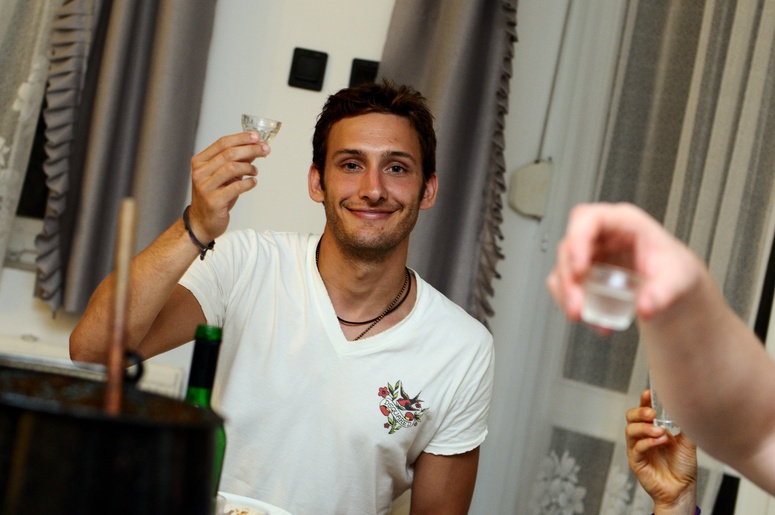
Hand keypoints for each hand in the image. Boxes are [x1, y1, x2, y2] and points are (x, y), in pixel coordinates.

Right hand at [187, 131, 270, 241]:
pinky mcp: (213, 201)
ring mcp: (205, 187)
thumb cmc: (214, 196)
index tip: (256, 137)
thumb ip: (236, 161)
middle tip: (265, 150)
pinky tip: (252, 183)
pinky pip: (236, 187)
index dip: (241, 138)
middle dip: (250, 149)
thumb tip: (255, 147)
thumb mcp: (224, 176)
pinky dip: (248, 183)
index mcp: (200, 162)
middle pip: (229, 153)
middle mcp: (200, 172)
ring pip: (231, 168)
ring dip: (249, 167)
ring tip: (255, 171)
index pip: (222, 143)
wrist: (202, 222)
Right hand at [546, 203, 703, 324]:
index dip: (577, 240)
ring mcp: (590, 254)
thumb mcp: (677, 279)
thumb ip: (662, 293)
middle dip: (569, 279)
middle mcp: (602, 235)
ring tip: (583, 316)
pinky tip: (592, 319)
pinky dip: (572, 304)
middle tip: (577, 305)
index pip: (589, 218)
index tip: (580, 269)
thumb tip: (645, 307)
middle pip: (569, 246)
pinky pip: (566, 287)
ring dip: (566, 295)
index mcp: (624, 222)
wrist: (672, 287)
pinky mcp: (583, 274)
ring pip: (563, 268)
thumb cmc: (674, 270)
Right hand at [626, 389, 696, 512]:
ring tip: (660, 431)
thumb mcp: (687, 442)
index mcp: (653, 428)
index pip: (644, 410)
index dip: (644, 400)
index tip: (649, 393)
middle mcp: (643, 436)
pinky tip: (660, 442)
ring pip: (630, 430)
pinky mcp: (636, 461)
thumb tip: (686, 408)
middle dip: (639, 412)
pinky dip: (647, 442)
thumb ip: (684, 426)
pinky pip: (636, 448)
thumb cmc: (683, 467)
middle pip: (631, 417)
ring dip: (644, 427)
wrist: (683, 489)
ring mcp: (637, 448)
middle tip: (652, 413)